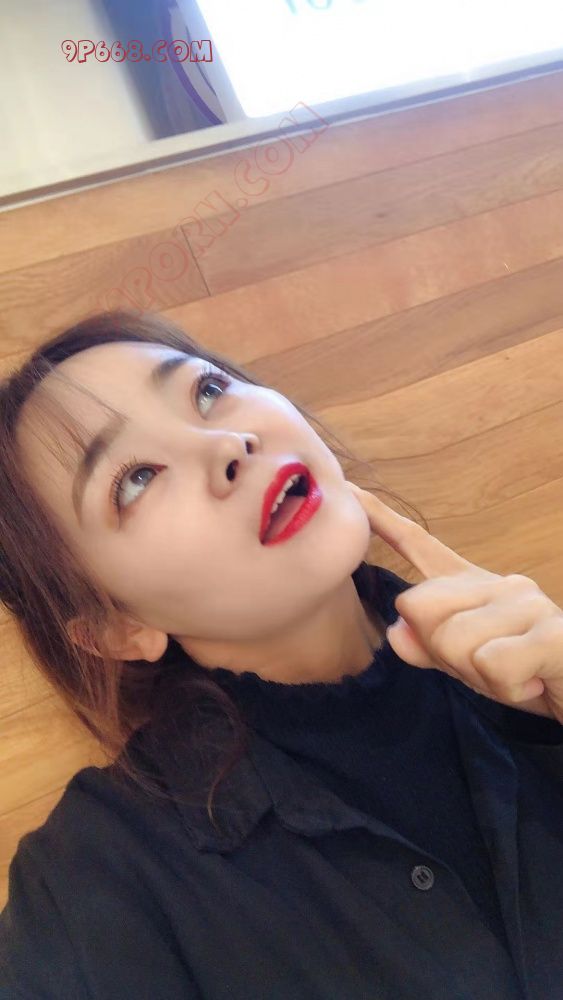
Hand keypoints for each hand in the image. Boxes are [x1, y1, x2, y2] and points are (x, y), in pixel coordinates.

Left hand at [346, 481, 562, 722]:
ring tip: (514, 674)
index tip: (352, 492)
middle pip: (420, 608)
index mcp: (472, 586)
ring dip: (479, 677)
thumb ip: (426, 648)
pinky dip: (507, 688)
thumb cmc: (525, 673)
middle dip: (441, 652)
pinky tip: (531, 681)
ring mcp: (528, 602)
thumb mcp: (466, 666)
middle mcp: (499, 582)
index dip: (383, 521)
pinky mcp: (552, 632)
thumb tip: (396, 632)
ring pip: (454, 643)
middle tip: (486, 665)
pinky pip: (492, 666)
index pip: (420, 545)